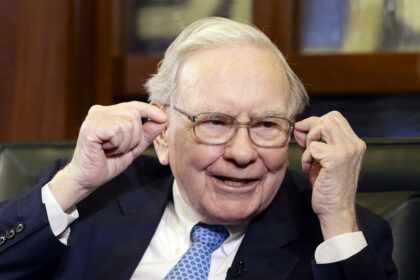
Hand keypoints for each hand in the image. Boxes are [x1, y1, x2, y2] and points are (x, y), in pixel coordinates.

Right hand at [49, 101, 167, 211]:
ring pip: (128, 123)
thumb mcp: (134, 146)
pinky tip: (105, 150)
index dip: (152, 112)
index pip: (136, 105)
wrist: (87, 179)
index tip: (164, 119)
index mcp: (109, 112)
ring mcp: (94, 117)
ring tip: (111, 150)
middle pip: (135, 114)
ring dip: (125, 143)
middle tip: (120, 148)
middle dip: (135, 136)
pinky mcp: (90, 126)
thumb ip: (147, 133)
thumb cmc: (108, 163)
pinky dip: (118, 144)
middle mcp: (100, 110)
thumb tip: (164, 119)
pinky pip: (118, 130)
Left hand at [294, 111, 365, 239]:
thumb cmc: (327, 187)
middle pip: (330, 117)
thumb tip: (299, 128)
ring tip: (309, 157)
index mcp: (354, 143)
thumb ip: (312, 142)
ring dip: (310, 140)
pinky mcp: (337, 159)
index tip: (305, 138)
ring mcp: (348, 150)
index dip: (315, 123)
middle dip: (311, 128)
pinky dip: (305, 157)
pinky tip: (308, 169)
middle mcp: (355, 144)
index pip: (335, 118)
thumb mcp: (320, 159)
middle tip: (304, 146)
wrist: (335, 211)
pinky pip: (313, 146)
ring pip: (323, 125)